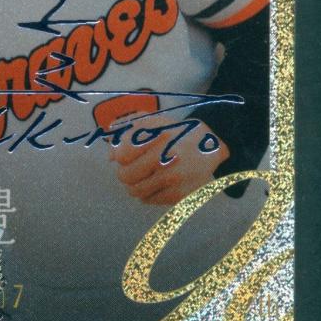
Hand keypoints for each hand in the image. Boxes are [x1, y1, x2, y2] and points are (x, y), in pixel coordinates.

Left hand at [111, 119, 229, 205]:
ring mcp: (174, 180)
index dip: (119, 155)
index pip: (122, 155)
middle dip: (124, 171)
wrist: (210, 144)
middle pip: (125, 176)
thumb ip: (126, 131)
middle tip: (132, 166)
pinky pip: (149, 200)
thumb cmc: (174, 131)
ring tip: (142, 175)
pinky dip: (147, 192)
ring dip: (133, 184)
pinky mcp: (180, 195)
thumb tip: (110, 157)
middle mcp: (166, 160)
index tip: (125, 154)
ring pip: (135, 191)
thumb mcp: (151, 121)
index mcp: (158, 138)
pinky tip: (155, 182)